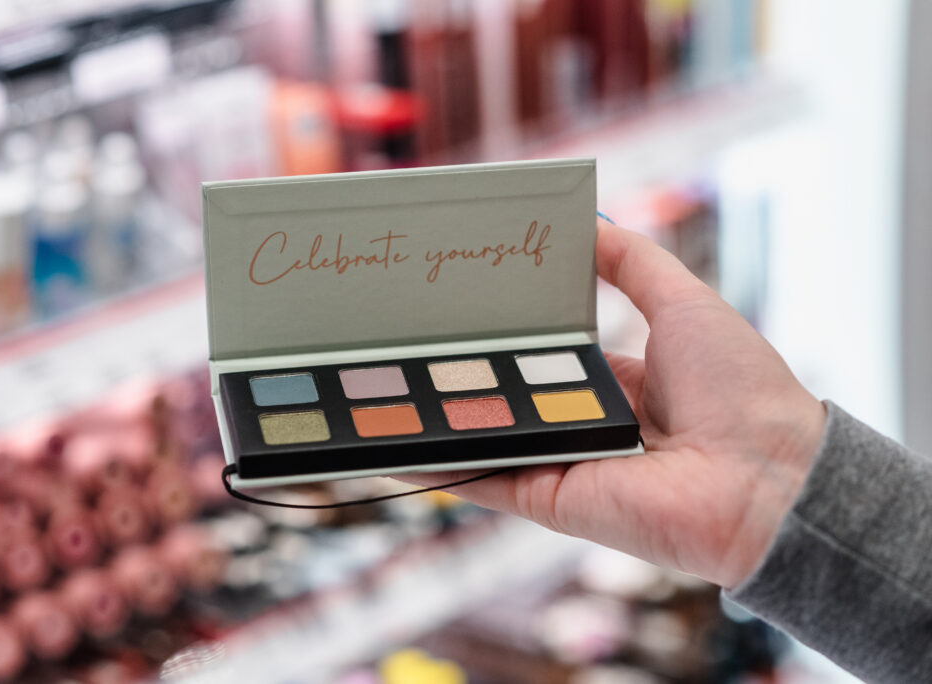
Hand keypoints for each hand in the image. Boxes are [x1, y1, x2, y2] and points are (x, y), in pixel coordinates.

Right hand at [401, 219, 825, 587]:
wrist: (764, 479)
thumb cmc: (738, 387)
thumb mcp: (684, 302)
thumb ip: (634, 263)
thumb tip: (591, 221)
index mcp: (628, 386)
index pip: (556, 356)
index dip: (518, 329)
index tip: (470, 300)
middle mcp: (592, 427)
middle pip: (515, 395)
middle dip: (468, 369)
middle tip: (410, 332)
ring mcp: (567, 464)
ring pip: (490, 435)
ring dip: (439, 415)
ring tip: (385, 380)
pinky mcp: (549, 500)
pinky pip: (484, 478)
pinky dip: (436, 465)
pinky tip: (391, 443)